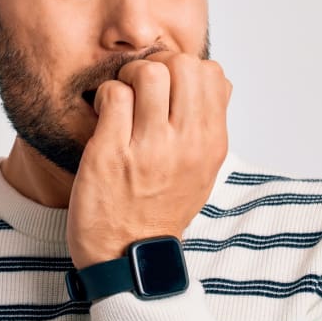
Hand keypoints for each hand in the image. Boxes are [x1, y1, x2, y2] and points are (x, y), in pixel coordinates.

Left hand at [66, 51, 231, 269]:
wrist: (130, 256)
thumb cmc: (162, 207)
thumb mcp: (203, 169)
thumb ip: (211, 124)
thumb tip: (217, 79)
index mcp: (211, 144)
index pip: (212, 73)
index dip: (185, 68)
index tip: (168, 87)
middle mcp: (186, 144)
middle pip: (182, 64)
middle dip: (157, 64)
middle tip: (141, 86)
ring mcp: (149, 149)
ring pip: (148, 73)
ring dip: (129, 77)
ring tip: (122, 98)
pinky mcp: (111, 153)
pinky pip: (114, 94)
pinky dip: (105, 95)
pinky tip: (104, 113)